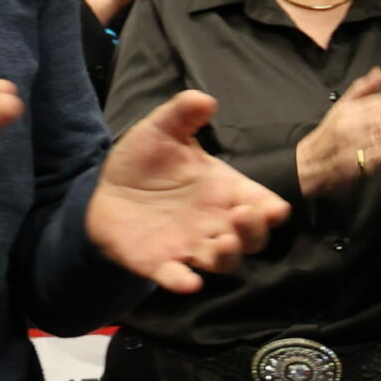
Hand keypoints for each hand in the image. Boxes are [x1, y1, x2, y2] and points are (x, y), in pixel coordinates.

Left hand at [88, 91, 288, 292]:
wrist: (106, 190)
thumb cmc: (144, 162)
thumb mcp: (161, 130)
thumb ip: (182, 114)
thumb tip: (205, 99)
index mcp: (224, 190)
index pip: (260, 204)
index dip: (272, 210)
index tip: (275, 209)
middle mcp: (215, 222)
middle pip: (252, 239)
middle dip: (254, 231)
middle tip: (242, 215)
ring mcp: (191, 245)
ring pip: (223, 262)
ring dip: (228, 256)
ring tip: (223, 241)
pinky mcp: (161, 263)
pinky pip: (177, 277)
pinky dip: (183, 281)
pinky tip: (187, 281)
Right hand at [295, 67, 380, 195]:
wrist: (311, 163)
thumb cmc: (329, 134)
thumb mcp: (341, 107)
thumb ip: (362, 90)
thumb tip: (378, 73)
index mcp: (349, 111)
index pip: (380, 101)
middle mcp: (351, 126)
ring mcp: (354, 145)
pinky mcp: (355, 164)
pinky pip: (375, 155)